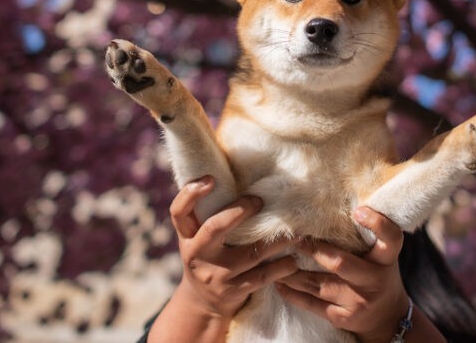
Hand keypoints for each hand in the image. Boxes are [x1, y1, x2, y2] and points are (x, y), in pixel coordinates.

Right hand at [169, 176, 297, 319]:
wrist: (202, 303)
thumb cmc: (208, 256)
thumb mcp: (199, 237)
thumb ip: (210, 213)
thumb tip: (239, 171)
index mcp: (186, 236)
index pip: (179, 212)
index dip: (190, 193)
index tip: (210, 178)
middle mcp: (196, 254)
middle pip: (214, 228)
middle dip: (238, 211)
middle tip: (260, 200)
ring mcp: (214, 275)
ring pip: (249, 254)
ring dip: (276, 241)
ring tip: (296, 230)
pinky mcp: (232, 292)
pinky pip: (261, 277)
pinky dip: (281, 267)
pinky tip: (294, 260)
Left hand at [275, 206, 412, 342]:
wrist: (387, 317)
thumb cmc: (378, 274)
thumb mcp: (381, 255)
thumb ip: (365, 236)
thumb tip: (333, 205)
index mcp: (386, 259)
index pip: (391, 238)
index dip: (377, 224)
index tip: (358, 210)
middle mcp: (373, 280)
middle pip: (341, 263)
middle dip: (314, 250)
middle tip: (294, 237)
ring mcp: (358, 301)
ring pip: (318, 284)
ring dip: (292, 272)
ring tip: (273, 258)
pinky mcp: (343, 317)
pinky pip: (313, 305)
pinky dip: (293, 294)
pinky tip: (278, 283)